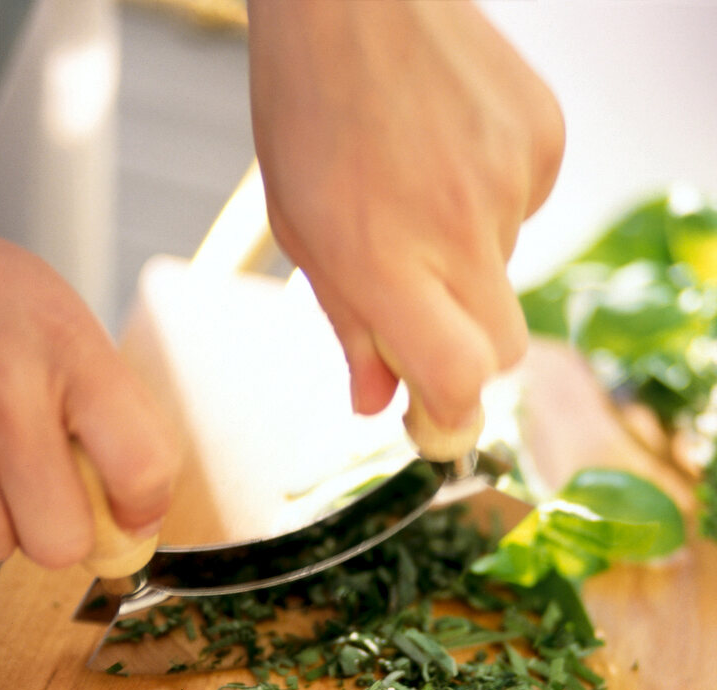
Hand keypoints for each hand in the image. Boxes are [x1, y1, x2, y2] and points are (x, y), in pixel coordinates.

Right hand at [0, 239, 179, 567]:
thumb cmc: (5, 312)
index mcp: (71, 349)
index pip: (141, 467)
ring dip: (2, 526)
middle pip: (60, 539)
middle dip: (60, 531)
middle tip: (48, 493)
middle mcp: (10, 382)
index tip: (130, 510)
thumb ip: (119, 422)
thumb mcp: (74, 335)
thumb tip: (135, 529)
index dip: (142, 507)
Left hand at [247, 0, 563, 432]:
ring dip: (468, 263)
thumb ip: (349, 326)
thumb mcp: (304, 232)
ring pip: (508, 274)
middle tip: (421, 309)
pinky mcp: (546, 139)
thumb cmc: (310, 109)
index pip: (458, 379)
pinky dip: (490, 206)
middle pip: (504, 351)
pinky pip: (527, 211)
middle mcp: (460, 228)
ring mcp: (512, 181)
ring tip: (417, 193)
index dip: (451, 415)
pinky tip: (450, 159)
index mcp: (386, 260)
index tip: (432, 420)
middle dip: (465, 351)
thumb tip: (378, 402)